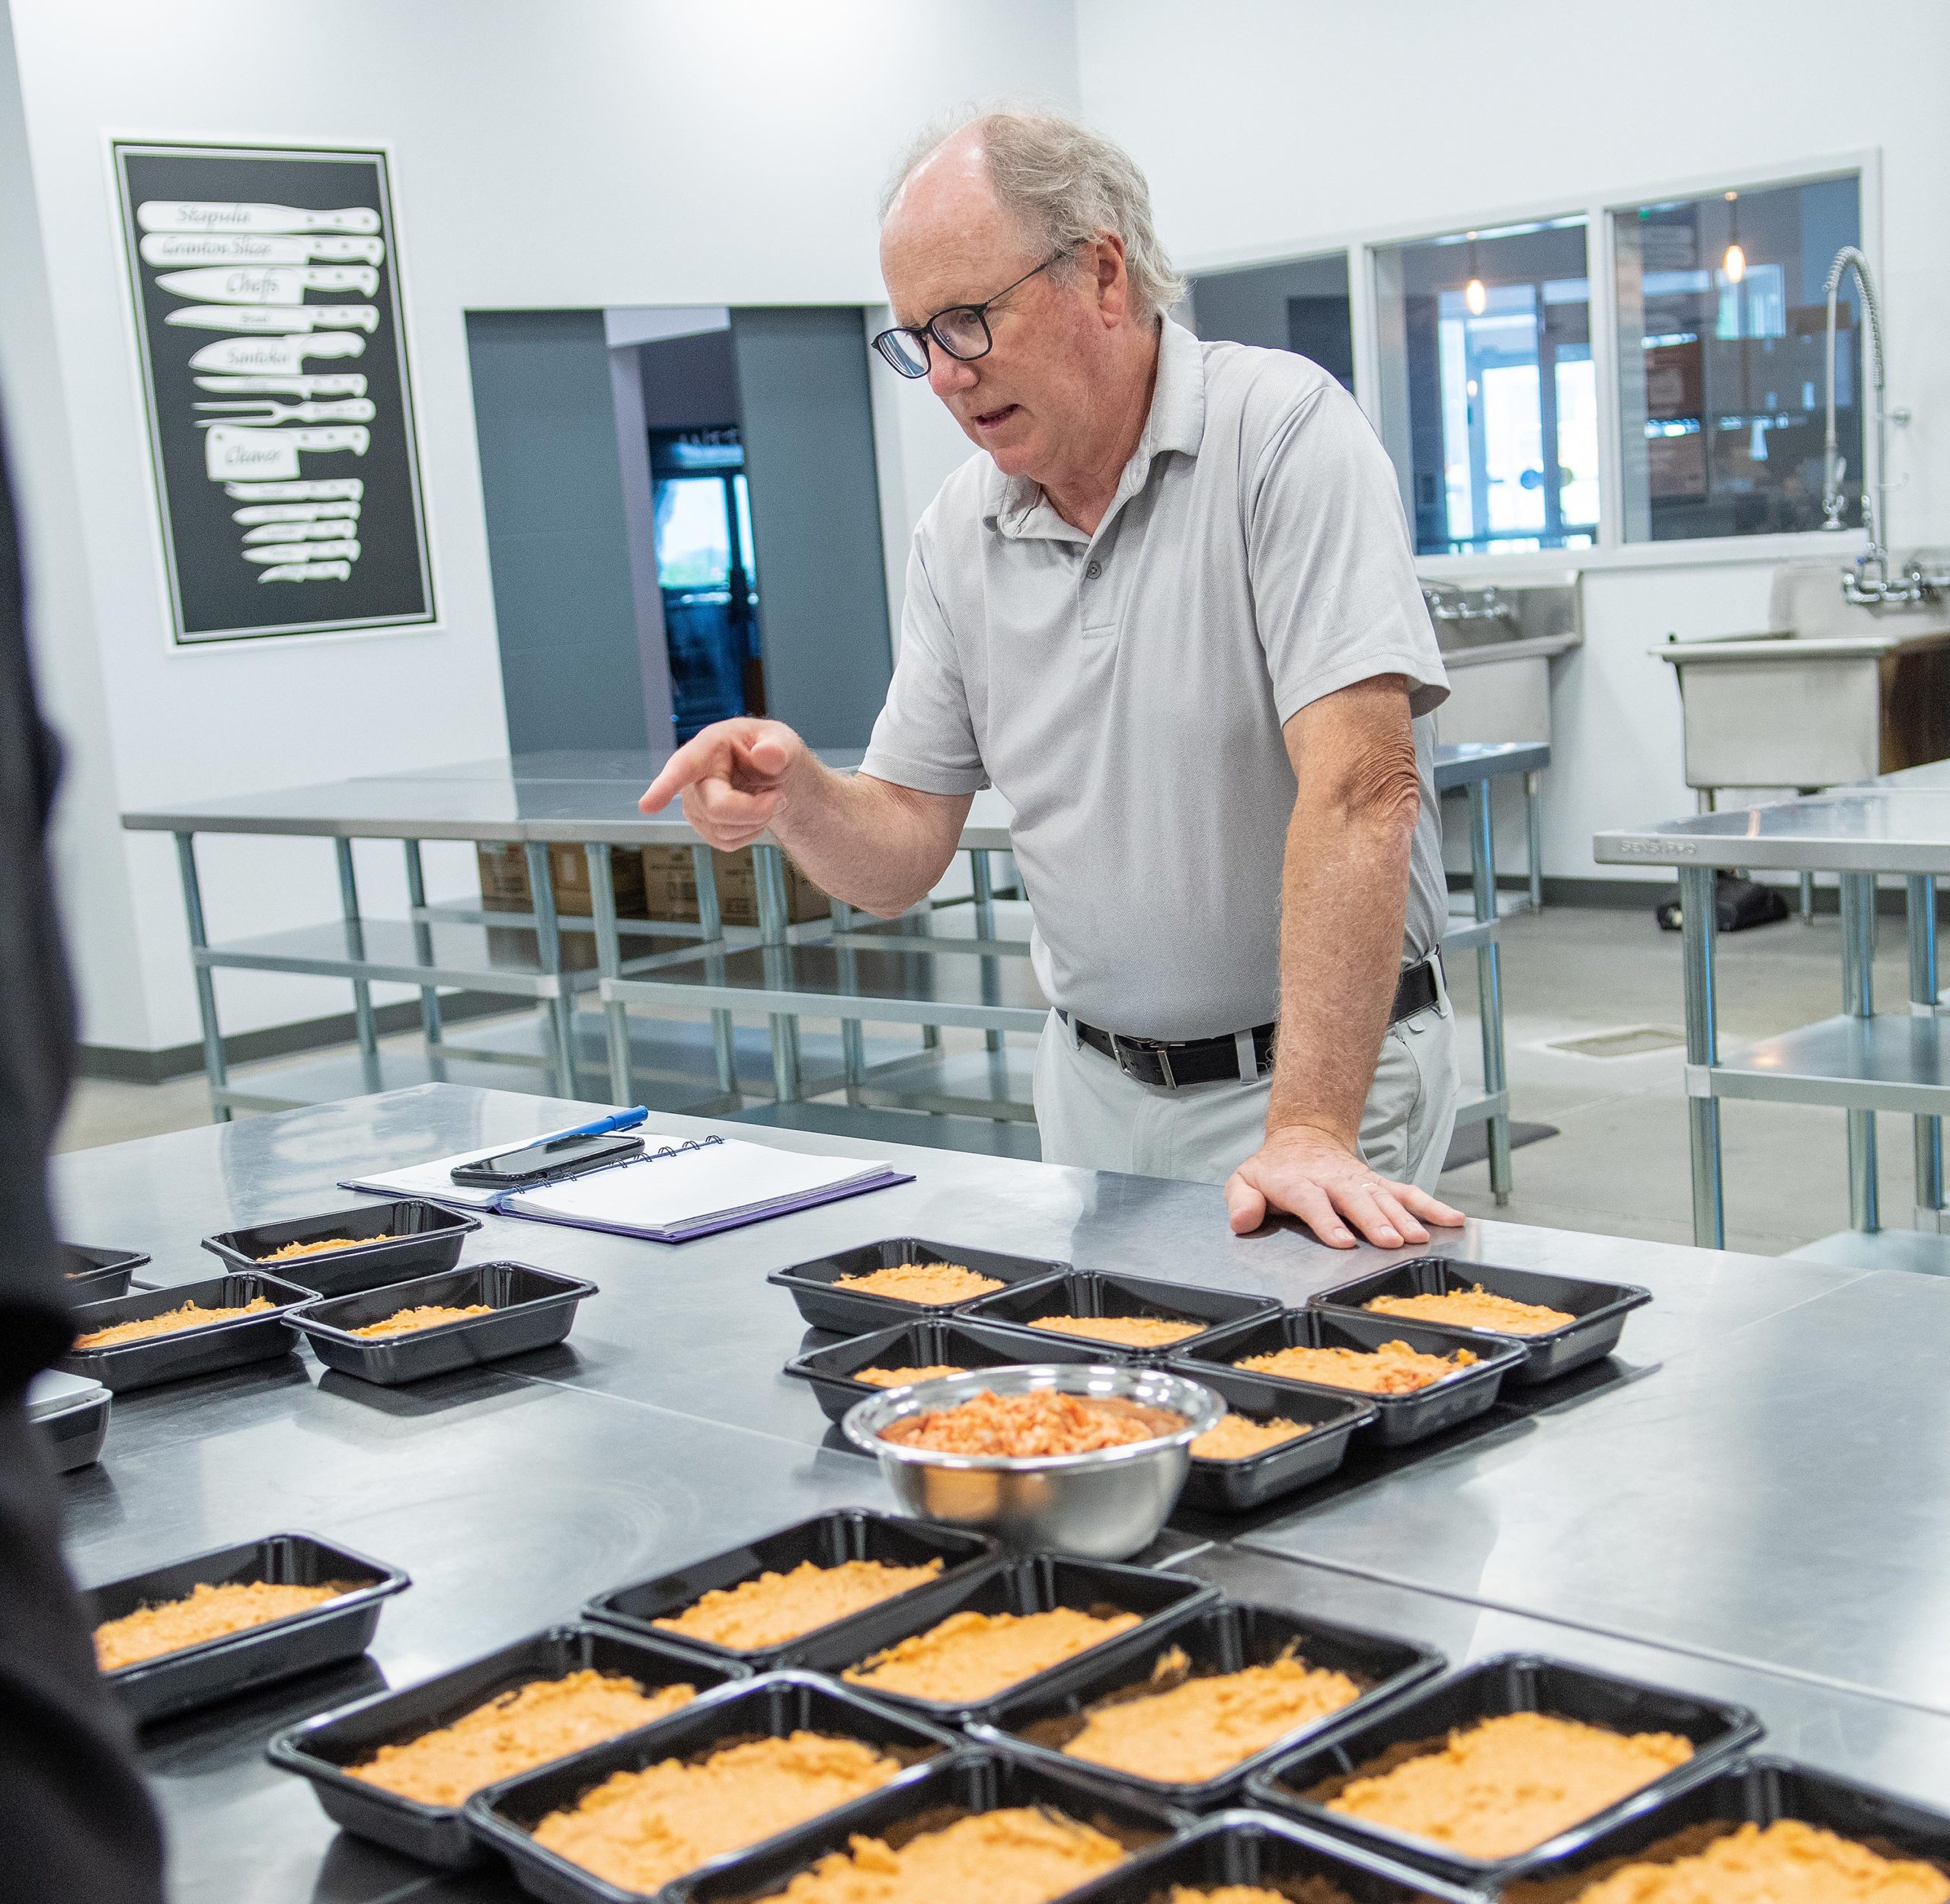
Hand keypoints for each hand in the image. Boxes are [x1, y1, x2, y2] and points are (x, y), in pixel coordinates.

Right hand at [639, 718, 808, 849]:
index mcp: (709, 747)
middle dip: (757, 810)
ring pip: (724, 832)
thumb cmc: (771, 750)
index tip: (647, 806)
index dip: (664, 787)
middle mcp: (692, 777)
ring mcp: (693, 805)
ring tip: (767, 798)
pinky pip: (727, 843)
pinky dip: (750, 833)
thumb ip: (778, 747)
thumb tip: (768, 756)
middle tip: (779, 795)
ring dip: (757, 821)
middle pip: (718, 810)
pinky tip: (754, 813)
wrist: (771, 773)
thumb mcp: (782, 741)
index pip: (683, 768)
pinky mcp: (701, 826)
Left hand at [1224, 1123, 1465, 1246]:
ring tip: (1419, 1239)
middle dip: (1374, 1221)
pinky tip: (1452, 1219)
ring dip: (1404, 1218)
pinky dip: (1432, 1206)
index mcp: (1299, 1182)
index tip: (1342, 1241)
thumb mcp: (1245, 1180)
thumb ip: (1241, 1201)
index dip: (1327, 1221)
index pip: (1313, 1202)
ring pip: (1384, 1197)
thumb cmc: (1274, 1170)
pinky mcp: (1379, 1184)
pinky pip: (1408, 1193)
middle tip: (1391, 1242)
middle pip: (1356, 1200)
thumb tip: (1241, 1222)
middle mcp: (1333, 1180)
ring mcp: (1360, 1181)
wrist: (1302, 1138)